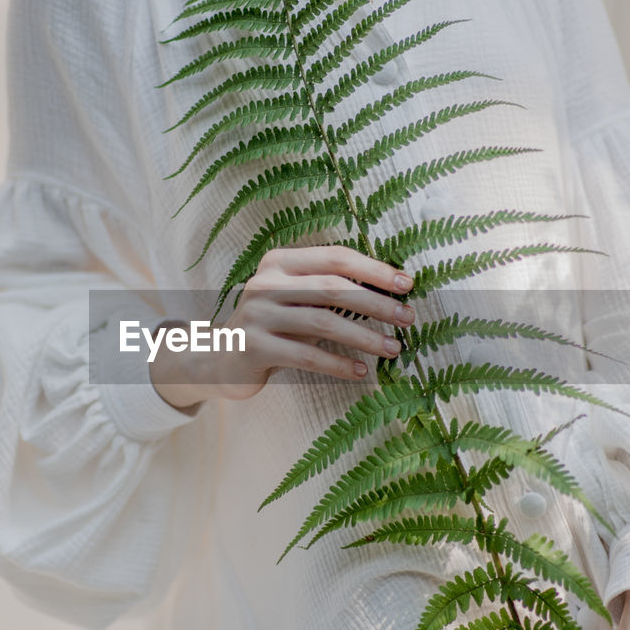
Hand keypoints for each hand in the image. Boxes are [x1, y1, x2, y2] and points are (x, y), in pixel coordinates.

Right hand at [151, 246, 414, 407]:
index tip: (407, 284)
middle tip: (408, 318)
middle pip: (332, 287)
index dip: (374, 269)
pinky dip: (338, 364)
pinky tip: (362, 371)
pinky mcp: (254, 347)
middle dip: (376, 303)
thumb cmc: (274, 326)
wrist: (221, 358)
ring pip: (323, 322)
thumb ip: (329, 289)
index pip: (335, 257)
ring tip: (394, 348)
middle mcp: (265, 283)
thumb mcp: (296, 300)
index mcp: (280, 262)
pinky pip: (306, 355)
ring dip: (365, 337)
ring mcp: (257, 315)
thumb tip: (390, 291)